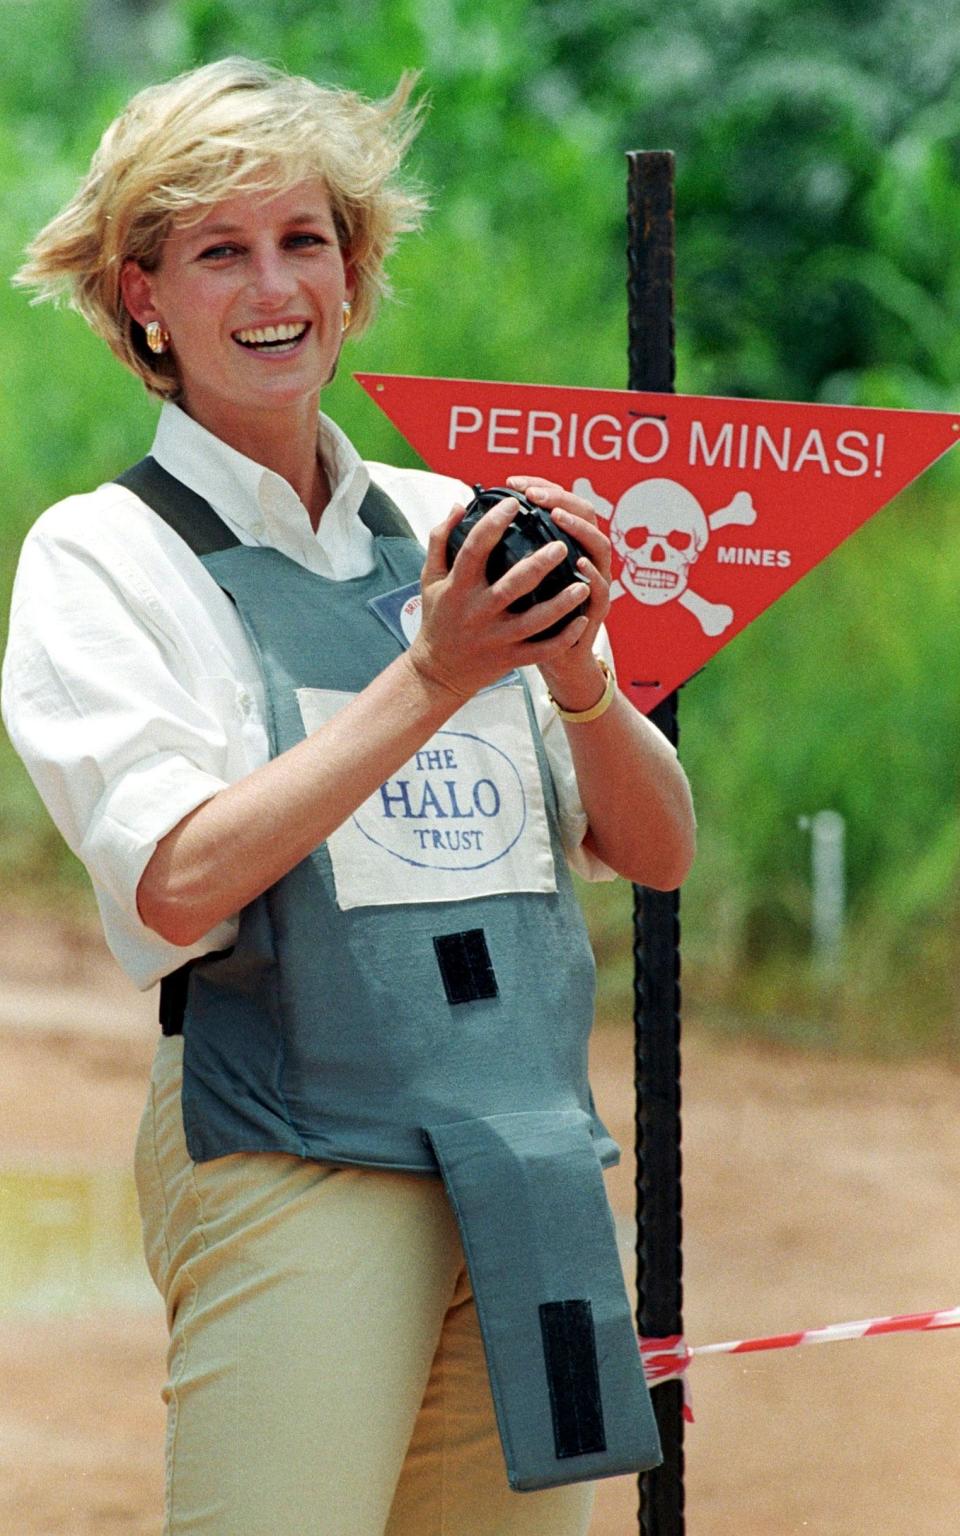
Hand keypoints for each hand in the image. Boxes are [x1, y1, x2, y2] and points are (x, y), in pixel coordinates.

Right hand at [407, 493, 594, 701]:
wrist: (438, 672)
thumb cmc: (438, 618)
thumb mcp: (431, 579)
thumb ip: (441, 540)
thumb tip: (459, 506)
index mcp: (458, 587)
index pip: (474, 550)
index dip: (493, 524)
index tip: (514, 504)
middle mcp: (478, 611)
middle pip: (512, 586)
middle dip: (539, 565)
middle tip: (561, 545)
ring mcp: (496, 637)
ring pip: (534, 621)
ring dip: (561, 603)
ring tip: (583, 584)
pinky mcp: (510, 658)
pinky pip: (542, 650)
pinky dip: (564, 637)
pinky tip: (581, 620)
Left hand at [503, 475, 613, 711]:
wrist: (554, 661)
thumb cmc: (525, 618)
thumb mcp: (508, 580)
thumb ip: (496, 549)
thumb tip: (464, 514)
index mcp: (563, 545)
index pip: (559, 502)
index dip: (541, 487)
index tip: (514, 483)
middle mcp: (583, 556)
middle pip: (584, 514)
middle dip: (560, 499)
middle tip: (536, 496)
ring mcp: (594, 581)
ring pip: (598, 546)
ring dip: (580, 529)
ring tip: (558, 518)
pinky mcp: (595, 609)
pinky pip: (601, 590)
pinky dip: (592, 575)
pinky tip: (578, 565)